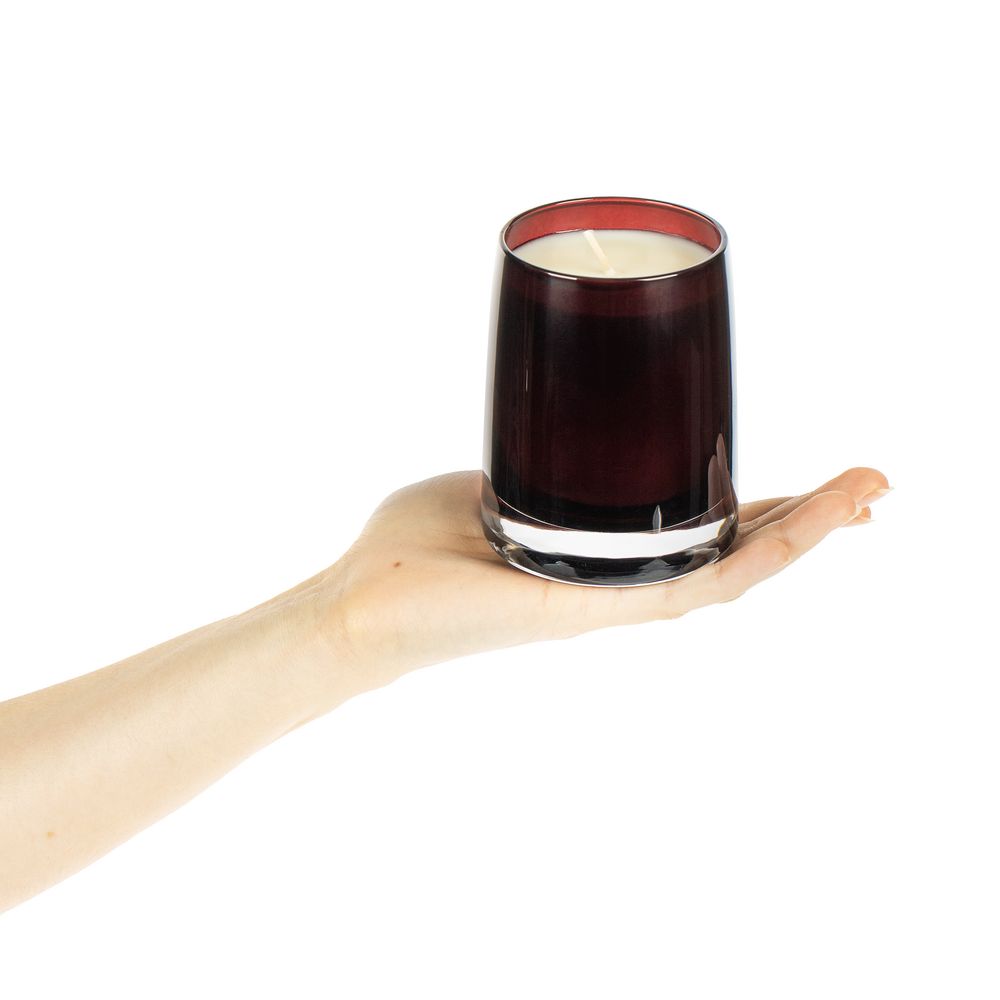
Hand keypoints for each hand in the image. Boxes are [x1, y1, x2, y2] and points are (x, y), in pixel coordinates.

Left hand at [318, 467, 890, 684]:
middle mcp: (613, 584)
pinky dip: (754, 559)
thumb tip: (551, 433)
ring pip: (730, 574)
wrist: (357, 607)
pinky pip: (690, 589)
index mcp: (593, 557)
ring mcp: (608, 601)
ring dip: (804, 535)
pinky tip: (805, 530)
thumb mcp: (486, 486)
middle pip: (729, 555)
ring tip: (867, 497)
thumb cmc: (409, 554)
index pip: (693, 534)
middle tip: (872, 485)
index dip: (758, 511)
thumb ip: (527, 468)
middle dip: (805, 520)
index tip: (809, 480)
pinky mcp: (590, 610)